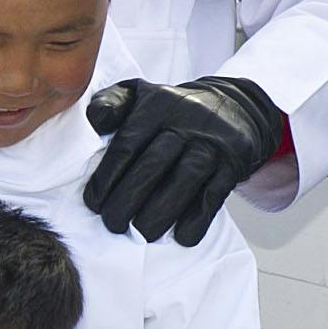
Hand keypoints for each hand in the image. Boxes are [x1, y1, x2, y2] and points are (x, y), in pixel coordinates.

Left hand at [83, 77, 284, 246]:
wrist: (234, 108)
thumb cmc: (172, 110)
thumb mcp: (138, 93)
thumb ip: (110, 103)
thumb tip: (95, 122)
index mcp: (158, 106)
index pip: (127, 145)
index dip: (107, 178)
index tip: (93, 203)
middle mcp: (187, 122)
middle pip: (153, 165)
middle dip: (127, 200)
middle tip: (112, 223)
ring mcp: (213, 144)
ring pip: (184, 181)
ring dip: (159, 213)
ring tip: (141, 233)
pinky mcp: (233, 165)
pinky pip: (214, 196)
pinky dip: (197, 219)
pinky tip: (180, 235)